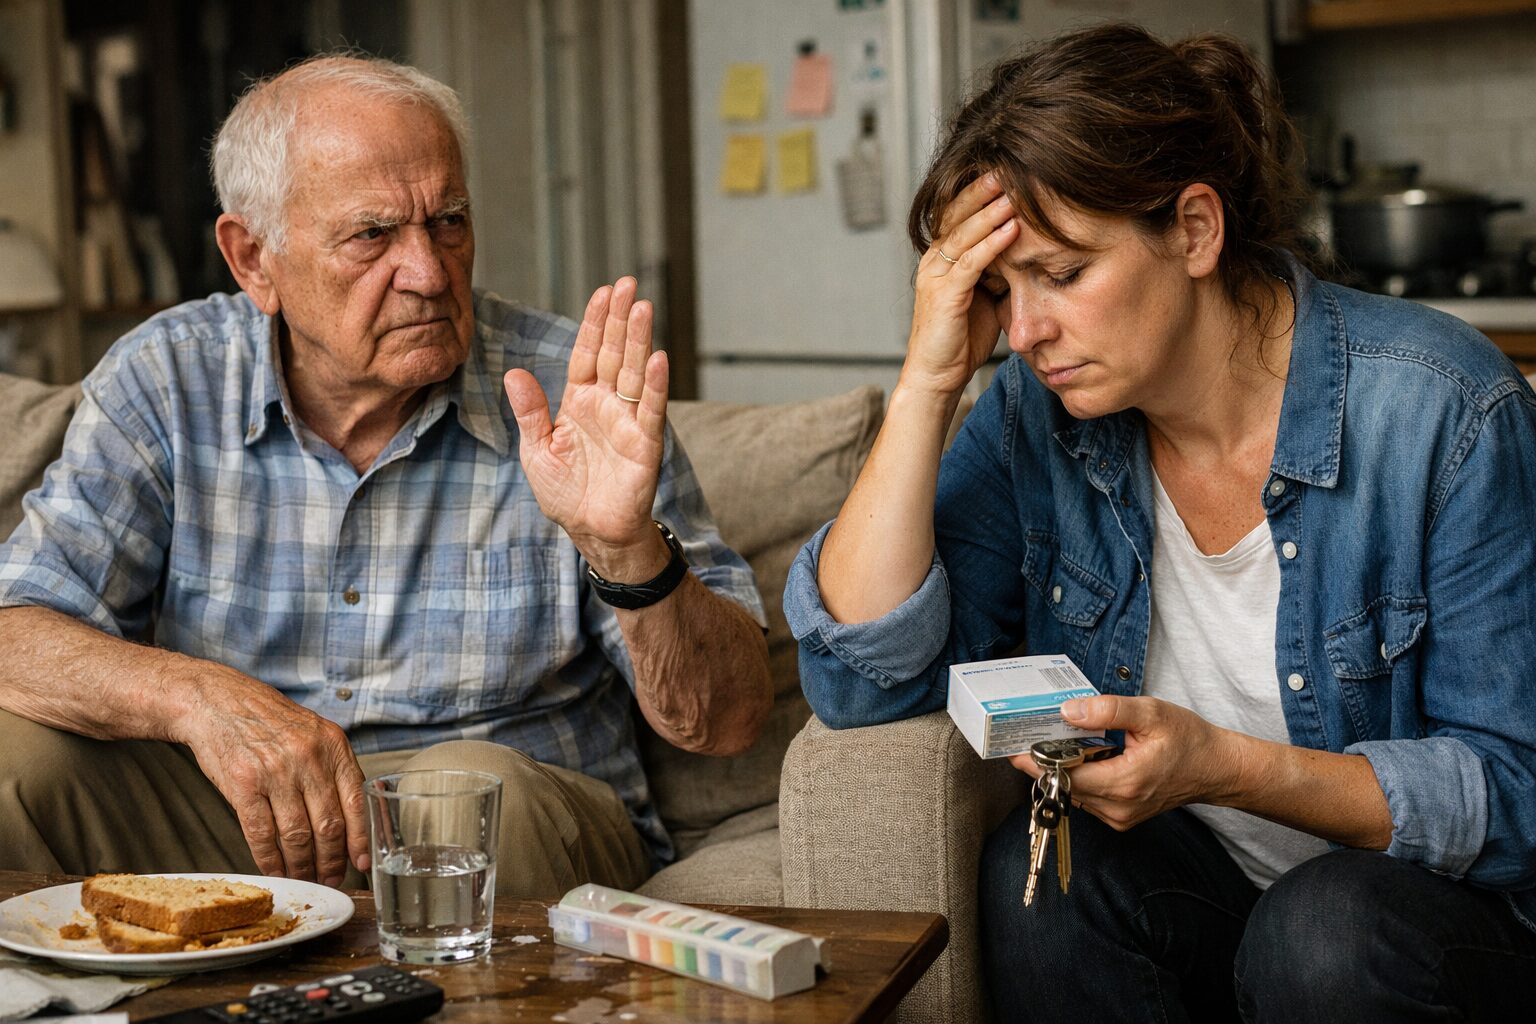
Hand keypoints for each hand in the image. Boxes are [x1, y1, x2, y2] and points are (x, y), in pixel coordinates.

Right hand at [174, 666, 367, 886]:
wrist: (219, 703)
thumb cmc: (269, 722)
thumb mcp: (314, 733)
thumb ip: (334, 768)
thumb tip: (353, 819)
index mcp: (333, 745)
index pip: (356, 802)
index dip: (360, 839)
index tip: (362, 863)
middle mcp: (308, 758)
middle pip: (328, 826)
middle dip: (331, 860)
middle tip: (331, 878)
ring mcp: (275, 772)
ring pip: (297, 836)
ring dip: (302, 865)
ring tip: (305, 878)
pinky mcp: (243, 785)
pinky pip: (261, 834)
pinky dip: (270, 859)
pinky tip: (276, 870)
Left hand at [503, 277, 669, 579]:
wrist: (591, 531)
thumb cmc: (565, 492)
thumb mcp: (537, 449)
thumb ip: (530, 411)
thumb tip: (513, 373)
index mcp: (579, 401)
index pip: (586, 352)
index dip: (593, 323)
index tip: (601, 292)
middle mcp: (606, 404)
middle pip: (613, 352)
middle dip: (619, 318)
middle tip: (627, 283)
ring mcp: (628, 420)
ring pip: (634, 371)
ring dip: (638, 340)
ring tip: (642, 307)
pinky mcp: (645, 443)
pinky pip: (650, 408)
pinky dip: (655, 383)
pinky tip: (658, 358)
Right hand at [902, 173, 1018, 395]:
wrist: (937, 376)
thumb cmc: (961, 338)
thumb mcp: (986, 295)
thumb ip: (998, 270)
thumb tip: (1028, 249)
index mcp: (941, 258)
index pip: (958, 214)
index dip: (980, 193)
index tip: (1007, 172)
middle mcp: (933, 261)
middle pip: (956, 214)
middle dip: (982, 190)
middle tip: (1007, 167)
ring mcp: (935, 277)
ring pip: (963, 234)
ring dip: (990, 211)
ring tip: (1013, 191)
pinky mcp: (944, 295)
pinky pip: (969, 262)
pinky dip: (991, 244)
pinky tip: (1012, 229)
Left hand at [1008, 695, 1243, 830]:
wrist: (1216, 769)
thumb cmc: (1189, 739)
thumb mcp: (1150, 713)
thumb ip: (1108, 711)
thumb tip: (1068, 712)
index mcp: (1124, 783)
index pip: (1065, 777)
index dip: (1037, 761)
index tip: (1013, 747)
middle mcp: (1118, 807)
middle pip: (1065, 786)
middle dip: (1046, 761)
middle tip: (1028, 735)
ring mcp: (1120, 816)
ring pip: (1074, 793)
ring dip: (1063, 769)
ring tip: (1053, 741)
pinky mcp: (1121, 817)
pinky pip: (1088, 797)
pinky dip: (1080, 777)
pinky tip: (1080, 755)